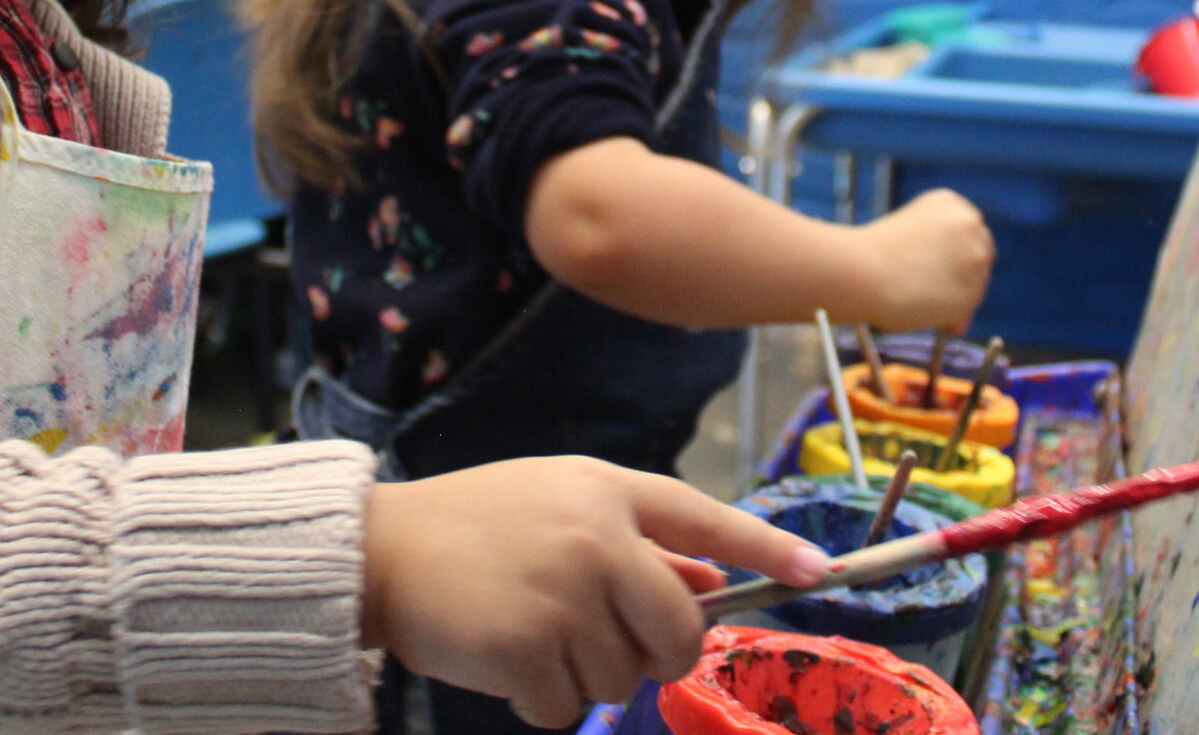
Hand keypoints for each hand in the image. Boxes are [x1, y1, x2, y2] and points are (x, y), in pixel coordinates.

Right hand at [360, 459, 829, 727]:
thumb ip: (637, 543)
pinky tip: (509, 658)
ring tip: (536, 633)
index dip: (765, 549)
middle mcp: (593, 537)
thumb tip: (711, 590)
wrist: (380, 549)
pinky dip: (543, 700)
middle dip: (661, 654)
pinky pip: (569, 707)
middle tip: (617, 646)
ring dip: (587, 676)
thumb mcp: (562, 507)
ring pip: (625, 677)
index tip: (817, 573)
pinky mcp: (525, 647)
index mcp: (606, 491)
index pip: (704, 519)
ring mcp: (561, 593)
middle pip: (679, 627)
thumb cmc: (477, 525)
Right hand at [857, 189, 994, 330]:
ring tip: (922, 306)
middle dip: (963, 273)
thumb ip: (935, 244)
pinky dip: (951, 319)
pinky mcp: (972, 293)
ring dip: (956, 296)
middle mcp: (970, 224)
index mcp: (950, 202)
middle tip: (935, 291)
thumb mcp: (907, 230)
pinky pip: (965, 311)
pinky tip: (928, 319)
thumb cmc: (871, 255)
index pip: (968, 230)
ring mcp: (975, 259)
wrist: (863, 272)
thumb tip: (953, 281)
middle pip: (980, 254)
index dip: (955, 252)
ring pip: (976, 285)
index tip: (939, 267)